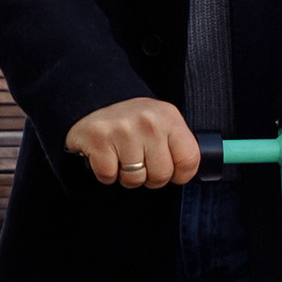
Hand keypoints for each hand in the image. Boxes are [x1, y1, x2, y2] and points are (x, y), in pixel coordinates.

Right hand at [66, 96, 199, 189]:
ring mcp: (123, 130)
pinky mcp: (98, 139)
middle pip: (161, 175)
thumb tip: (188, 173)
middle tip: (139, 161)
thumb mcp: (160, 123)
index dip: (181, 174)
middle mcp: (148, 122)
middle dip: (150, 177)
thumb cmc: (131, 120)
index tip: (171, 172)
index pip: (189, 159)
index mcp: (168, 117)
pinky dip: (106, 173)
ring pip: (134, 179)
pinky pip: (108, 176)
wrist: (93, 101)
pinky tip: (106, 156)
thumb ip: (175, 144)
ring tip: (121, 157)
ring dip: (126, 176)